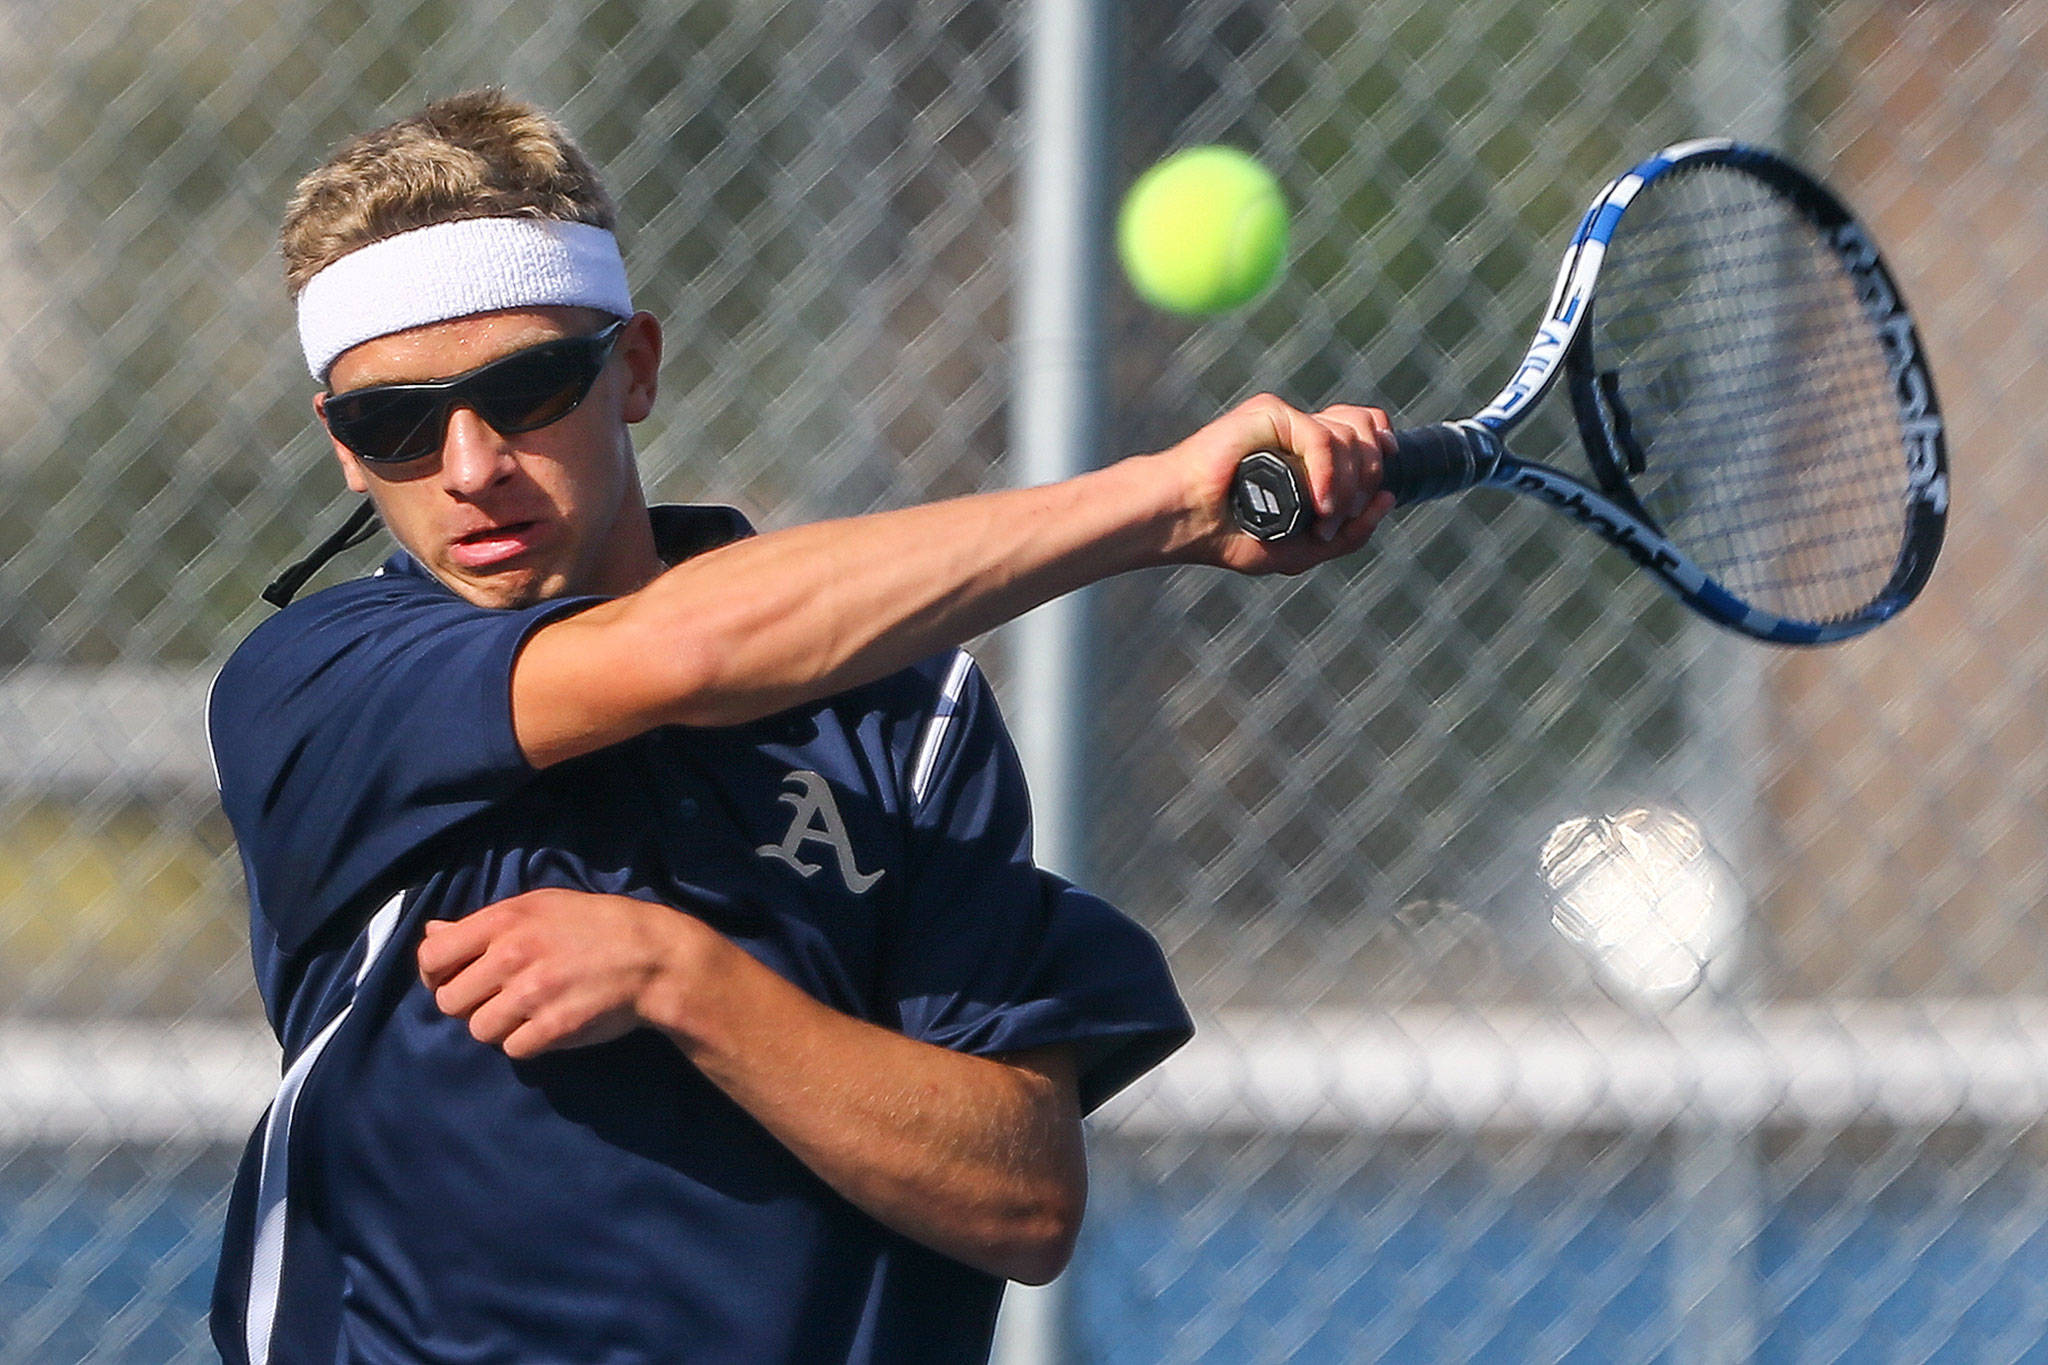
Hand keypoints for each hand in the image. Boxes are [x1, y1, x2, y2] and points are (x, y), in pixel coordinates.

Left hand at [417, 889, 701, 1059]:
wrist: (652, 956)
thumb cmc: (594, 925)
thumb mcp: (538, 906)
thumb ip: (482, 923)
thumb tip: (433, 933)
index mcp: (504, 920)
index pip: (432, 957)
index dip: (433, 975)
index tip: (453, 979)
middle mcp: (512, 955)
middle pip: (450, 1001)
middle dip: (469, 1004)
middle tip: (497, 998)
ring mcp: (532, 993)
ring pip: (478, 1030)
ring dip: (498, 1026)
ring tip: (525, 1013)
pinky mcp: (553, 1027)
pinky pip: (512, 1049)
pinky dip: (526, 1042)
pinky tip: (547, 1024)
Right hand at [1157, 393, 1395, 573]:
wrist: (1185, 524)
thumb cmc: (1232, 537)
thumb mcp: (1303, 549)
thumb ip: (1349, 533)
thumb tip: (1389, 500)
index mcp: (1306, 451)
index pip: (1363, 427)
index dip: (1381, 447)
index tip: (1382, 483)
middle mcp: (1299, 429)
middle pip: (1365, 429)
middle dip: (1368, 477)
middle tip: (1338, 517)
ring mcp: (1285, 421)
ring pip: (1349, 436)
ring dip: (1348, 484)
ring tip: (1323, 517)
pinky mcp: (1270, 415)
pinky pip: (1321, 438)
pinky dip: (1329, 474)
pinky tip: (1318, 502)